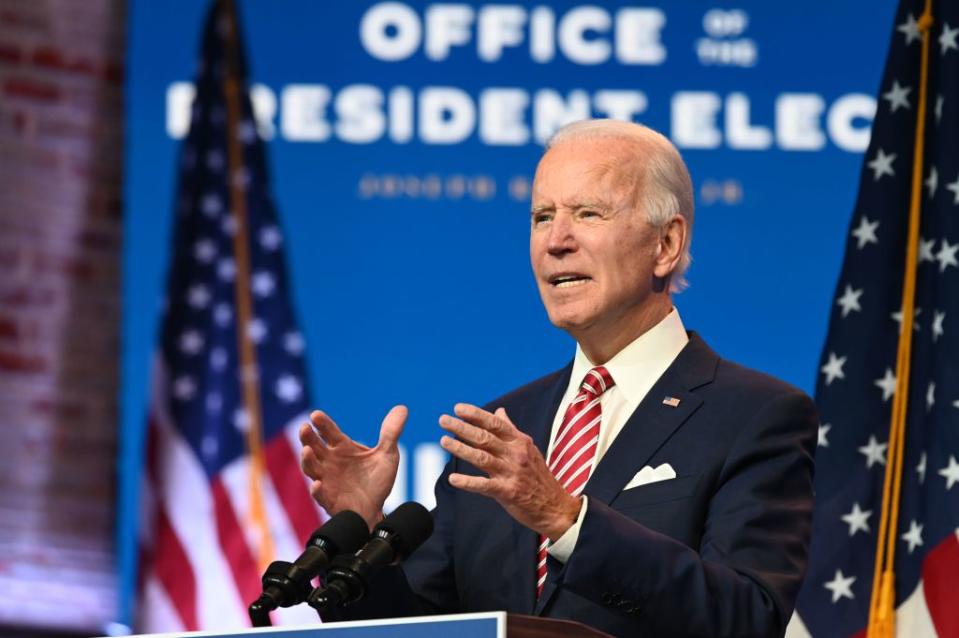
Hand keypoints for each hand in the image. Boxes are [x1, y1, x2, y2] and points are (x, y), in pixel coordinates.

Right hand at [299, 406, 406, 529]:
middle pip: (314, 446)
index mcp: (342, 448)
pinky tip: (317, 485)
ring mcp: (326, 480)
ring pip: (311, 468)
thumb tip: (402, 408)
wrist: (376, 509)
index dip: (322, 423)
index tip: (316, 415)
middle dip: (308, 437)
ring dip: (307, 460)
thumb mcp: (387, 455)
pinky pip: (320, 495)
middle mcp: (330, 462)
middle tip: (304, 428)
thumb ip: (391, 433)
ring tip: (307, 451)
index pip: (329, 432)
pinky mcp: (328, 499)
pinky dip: (317, 490)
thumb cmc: (376, 480)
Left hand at [439, 403, 580, 540]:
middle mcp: (515, 454)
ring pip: (482, 458)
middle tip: (443, 420)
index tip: (457, 408)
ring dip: (461, 449)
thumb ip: (511, 430)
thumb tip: (499, 411)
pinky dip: (468, 482)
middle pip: (485, 437)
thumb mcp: (528, 448)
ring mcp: (512, 473)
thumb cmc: (538, 476)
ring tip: (444, 441)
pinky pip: (484, 485)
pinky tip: (453, 479)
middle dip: (462, 427)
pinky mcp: (508, 492)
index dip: (476, 415)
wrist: (555, 507)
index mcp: (520, 442)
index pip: (495, 423)